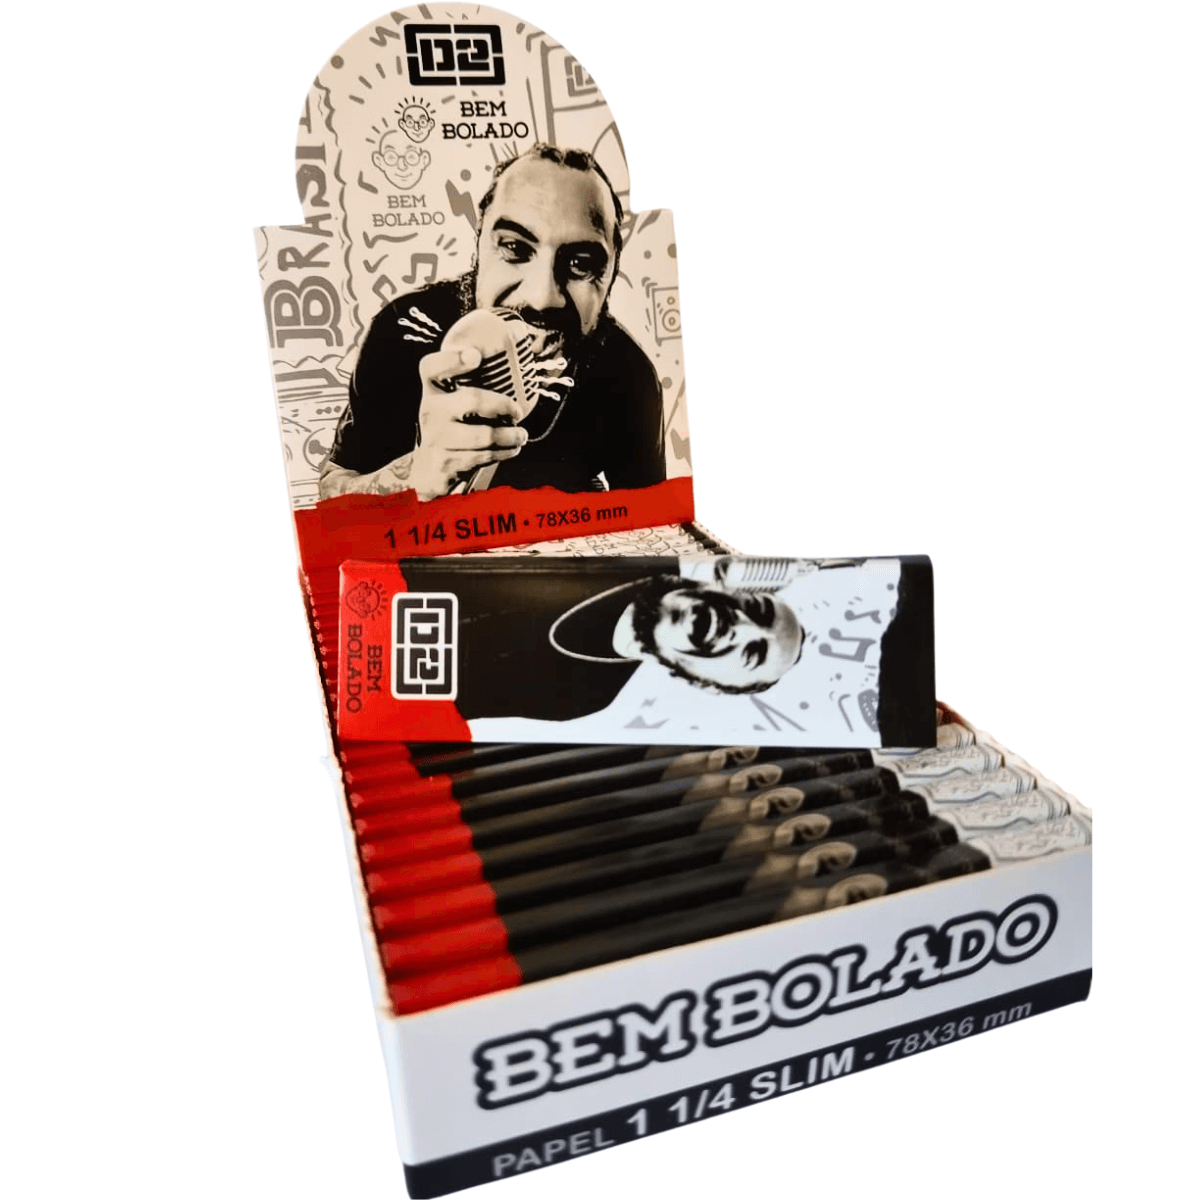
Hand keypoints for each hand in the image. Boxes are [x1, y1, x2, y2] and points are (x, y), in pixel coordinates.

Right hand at [408, 346, 529, 498]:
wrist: (429, 469)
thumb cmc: (451, 427)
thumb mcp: (452, 403)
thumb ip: (473, 382)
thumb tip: (516, 337)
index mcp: (432, 391)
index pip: (432, 368)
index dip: (453, 360)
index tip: (476, 355)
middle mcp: (431, 411)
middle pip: (472, 400)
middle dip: (503, 405)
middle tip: (517, 412)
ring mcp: (437, 439)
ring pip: (485, 435)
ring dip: (511, 436)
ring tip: (521, 435)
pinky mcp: (447, 462)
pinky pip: (485, 456)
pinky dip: (504, 452)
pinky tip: (511, 448)